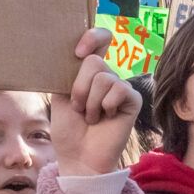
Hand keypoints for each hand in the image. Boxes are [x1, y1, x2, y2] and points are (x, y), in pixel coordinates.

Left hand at [50, 28, 137, 175]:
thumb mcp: (60, 95)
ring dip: (90, 102)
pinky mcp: (133, 100)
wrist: (78, 156)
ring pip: (104, 77)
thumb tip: (77, 52)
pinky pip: (119, 90)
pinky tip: (106, 118)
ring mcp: (121, 87)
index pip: (100, 39)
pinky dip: (106, 106)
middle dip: (79, 88)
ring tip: (91, 117)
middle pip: (95, 61)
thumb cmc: (69, 129)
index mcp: (88, 71)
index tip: (78, 52)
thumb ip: (68, 71)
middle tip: (78, 107)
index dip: (92, 37)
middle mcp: (107, 76)